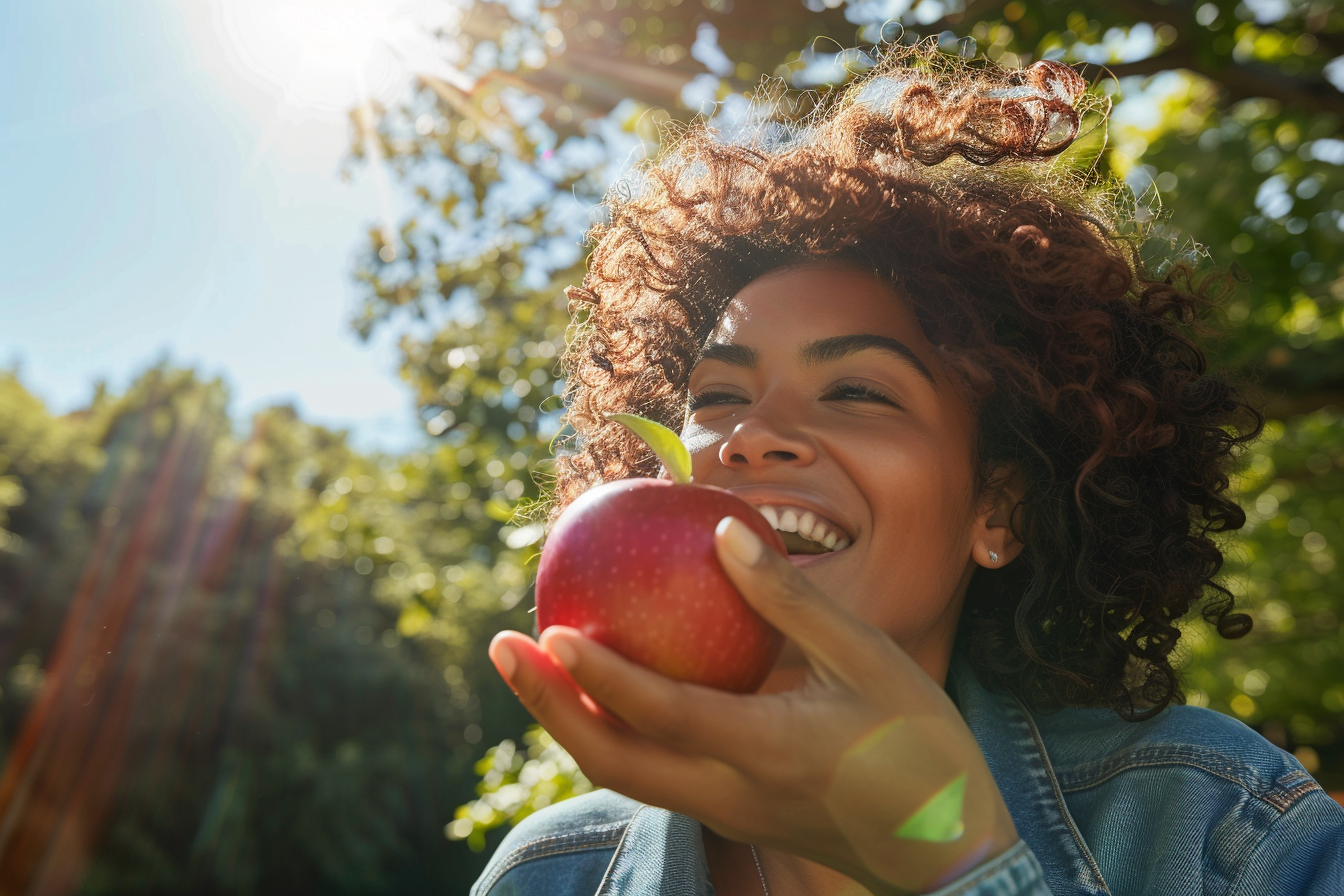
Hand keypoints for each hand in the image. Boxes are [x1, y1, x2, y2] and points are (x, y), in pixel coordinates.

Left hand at [489, 516, 1018, 893]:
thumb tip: (722, 534)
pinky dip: (616, 737)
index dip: (598, 677)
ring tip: (534, 670)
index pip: (662, 714)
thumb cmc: (923, 745)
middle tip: (503, 650)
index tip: (549, 632)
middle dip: (547, 709)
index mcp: (768, 750)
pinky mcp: (734, 819)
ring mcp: (728, 816)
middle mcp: (732, 794)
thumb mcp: (870, 658)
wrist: (950, 853)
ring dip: (571, 726)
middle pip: (613, 762)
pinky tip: (606, 695)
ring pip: (626, 778)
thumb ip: (791, 600)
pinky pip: (656, 778)